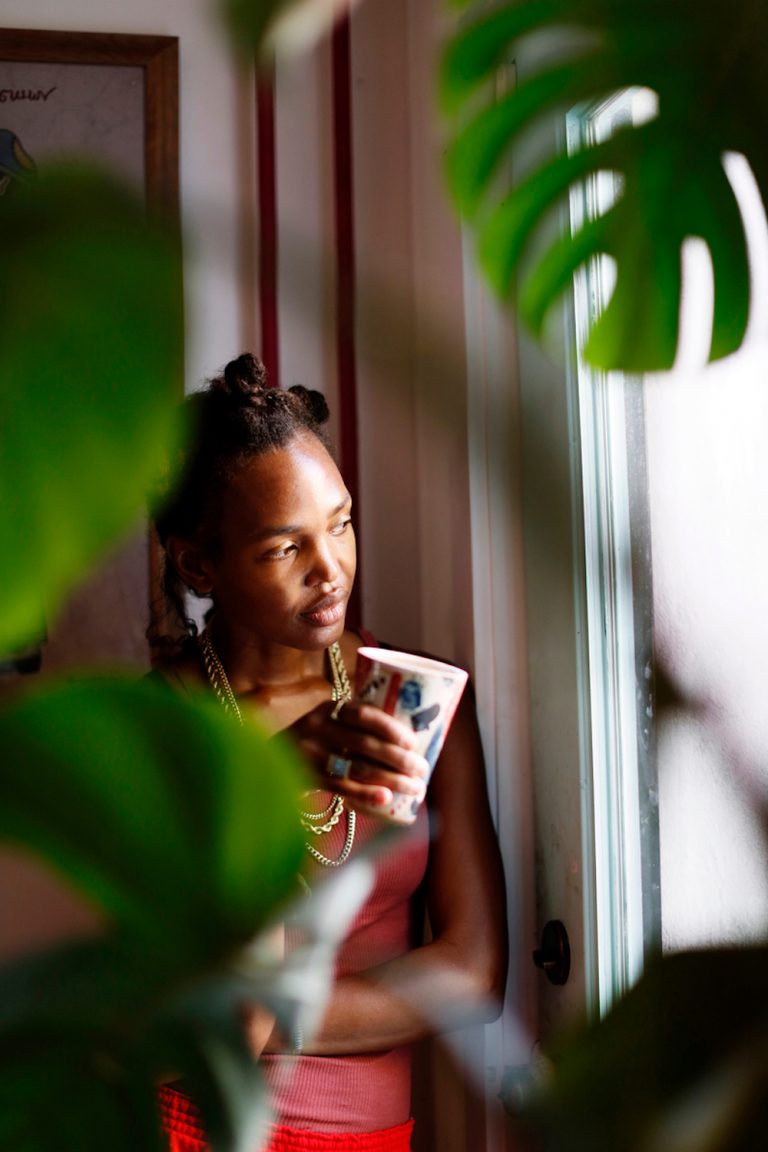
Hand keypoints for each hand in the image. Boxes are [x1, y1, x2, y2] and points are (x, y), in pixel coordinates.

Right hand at [288, 699, 429, 810]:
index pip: (364, 714)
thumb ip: (356, 727)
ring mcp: (310, 754)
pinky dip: (367, 794)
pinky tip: (386, 800)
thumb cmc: (312, 743)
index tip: (413, 741)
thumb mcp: (327, 724)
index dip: (391, 727)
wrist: (264, 762)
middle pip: (366, 744)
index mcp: (328, 709)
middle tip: (423, 769)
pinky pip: (342, 787)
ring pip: (359, 767)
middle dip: (400, 758)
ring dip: (392, 779)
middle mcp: (317, 728)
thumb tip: (408, 742)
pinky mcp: (305, 778)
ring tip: (414, 789)